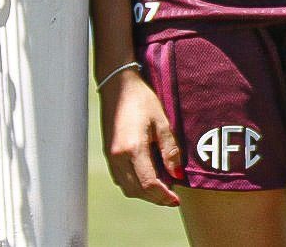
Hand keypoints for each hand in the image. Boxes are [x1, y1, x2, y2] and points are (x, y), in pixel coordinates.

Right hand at [99, 68, 182, 206]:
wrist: (117, 87)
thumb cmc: (142, 101)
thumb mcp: (162, 122)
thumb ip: (170, 150)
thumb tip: (177, 174)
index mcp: (133, 149)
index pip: (149, 184)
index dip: (164, 196)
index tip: (176, 200)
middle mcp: (118, 157)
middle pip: (137, 191)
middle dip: (155, 198)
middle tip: (171, 196)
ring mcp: (110, 157)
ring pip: (127, 187)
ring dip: (144, 193)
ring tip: (161, 187)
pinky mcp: (108, 154)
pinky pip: (120, 179)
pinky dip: (134, 184)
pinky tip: (146, 176)